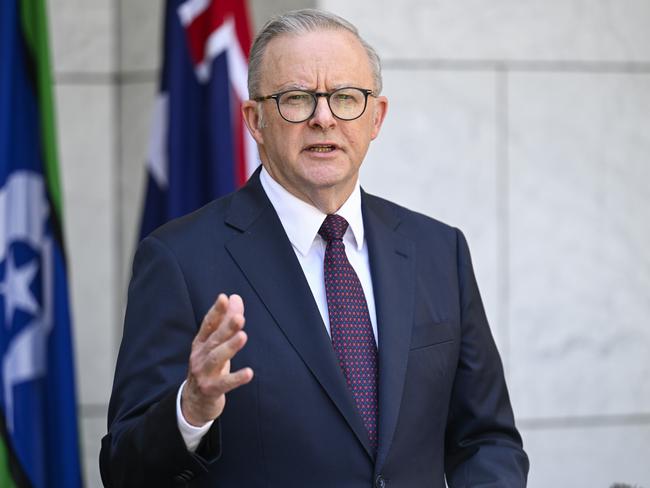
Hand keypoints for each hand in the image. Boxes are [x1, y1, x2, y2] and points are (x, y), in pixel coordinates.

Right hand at [181, 293, 253, 425]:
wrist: (193, 402)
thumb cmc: (209, 367)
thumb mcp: (216, 345)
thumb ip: (226, 322)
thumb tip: (235, 297)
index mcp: (201, 343)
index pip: (208, 324)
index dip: (216, 312)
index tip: (223, 298)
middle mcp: (199, 356)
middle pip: (214, 340)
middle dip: (226, 328)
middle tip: (239, 318)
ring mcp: (203, 373)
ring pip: (217, 358)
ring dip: (230, 347)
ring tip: (243, 336)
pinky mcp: (211, 390)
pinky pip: (225, 384)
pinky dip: (236, 378)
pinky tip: (249, 373)